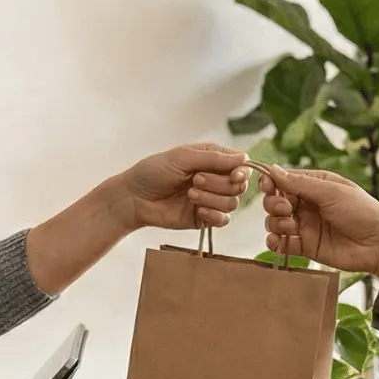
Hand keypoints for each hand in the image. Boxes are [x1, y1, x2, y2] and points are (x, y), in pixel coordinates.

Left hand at [118, 142, 251, 230]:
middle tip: (195, 180)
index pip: (241, 165)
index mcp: (212, 159)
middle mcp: (215, 179)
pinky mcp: (204, 218)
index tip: (235, 174)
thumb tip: (245, 158)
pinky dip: (213, 215)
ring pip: (233, 203)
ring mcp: (210, 199)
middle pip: (239, 185)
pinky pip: (223, 220)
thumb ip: (213, 158)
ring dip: (213, 199)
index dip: (242, 171)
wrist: (134, 198)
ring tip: (190, 194)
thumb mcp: (182, 157)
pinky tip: (197, 210)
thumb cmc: (153, 171)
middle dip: (220, 184)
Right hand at [259, 166, 378, 277]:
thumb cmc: (363, 212)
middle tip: (284, 208)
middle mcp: (307, 204)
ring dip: (275, 222)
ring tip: (291, 226)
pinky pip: (281, 243)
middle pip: (276, 200)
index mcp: (315, 185)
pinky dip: (274, 242)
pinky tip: (278, 241)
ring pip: (275, 221)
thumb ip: (301, 183)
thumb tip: (273, 169)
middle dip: (273, 203)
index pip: (285, 180)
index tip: (267, 185)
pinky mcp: (305, 246)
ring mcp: (305, 226)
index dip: (272, 182)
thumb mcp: (332, 192)